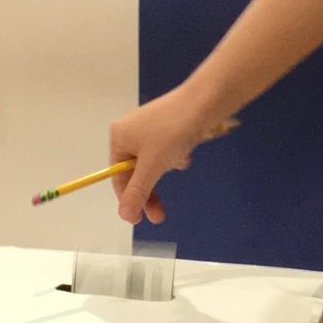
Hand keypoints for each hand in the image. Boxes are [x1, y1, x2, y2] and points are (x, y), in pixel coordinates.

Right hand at [107, 89, 226, 226]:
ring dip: (165, 169)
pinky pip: (166, 150)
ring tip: (180, 162)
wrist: (205, 102)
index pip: (118, 176)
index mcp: (119, 137)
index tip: (140, 219)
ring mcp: (150, 127)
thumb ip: (137, 191)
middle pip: (136, 171)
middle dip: (149, 192)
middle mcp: (130, 131)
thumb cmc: (172, 133)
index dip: (128, 199)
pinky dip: (176, 156)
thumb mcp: (151, 166)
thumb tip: (123, 215)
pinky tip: (187, 152)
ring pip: (153, 162)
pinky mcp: (169, 126)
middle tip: (159, 216)